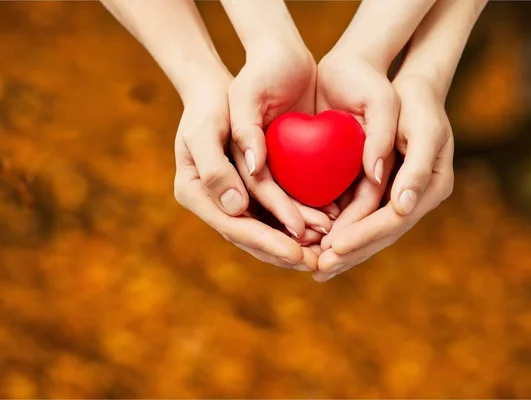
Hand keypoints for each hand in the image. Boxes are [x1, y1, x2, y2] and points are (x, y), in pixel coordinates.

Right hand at [173, 65, 317, 269]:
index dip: (266, 242)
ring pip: (267, 229)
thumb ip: (214, 169)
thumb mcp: (205, 129)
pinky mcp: (251, 190)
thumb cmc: (209, 103)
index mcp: (194, 193)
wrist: (220, 89)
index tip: (296, 253)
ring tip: (326, 250)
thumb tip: (236, 208)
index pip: (234, 226)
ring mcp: (233, 198)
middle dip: (285, 252)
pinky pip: (275, 212)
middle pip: (251, 236)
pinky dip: (298, 222)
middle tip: (318, 263)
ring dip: (296, 242)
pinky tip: (324, 227)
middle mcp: (214, 202)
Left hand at [313, 76, 454, 281]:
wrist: (410, 88)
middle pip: (381, 235)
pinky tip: (319, 245)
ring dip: (344, 252)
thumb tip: (403, 206)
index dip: (365, 236)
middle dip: (351, 253)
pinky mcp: (382, 191)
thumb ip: (416, 166)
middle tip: (319, 270)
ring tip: (316, 269)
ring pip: (370, 232)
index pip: (395, 221)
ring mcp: (399, 197)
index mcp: (431, 187)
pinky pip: (361, 218)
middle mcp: (415, 198)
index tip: (335, 248)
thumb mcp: (423, 128)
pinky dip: (342, 232)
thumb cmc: (418, 102)